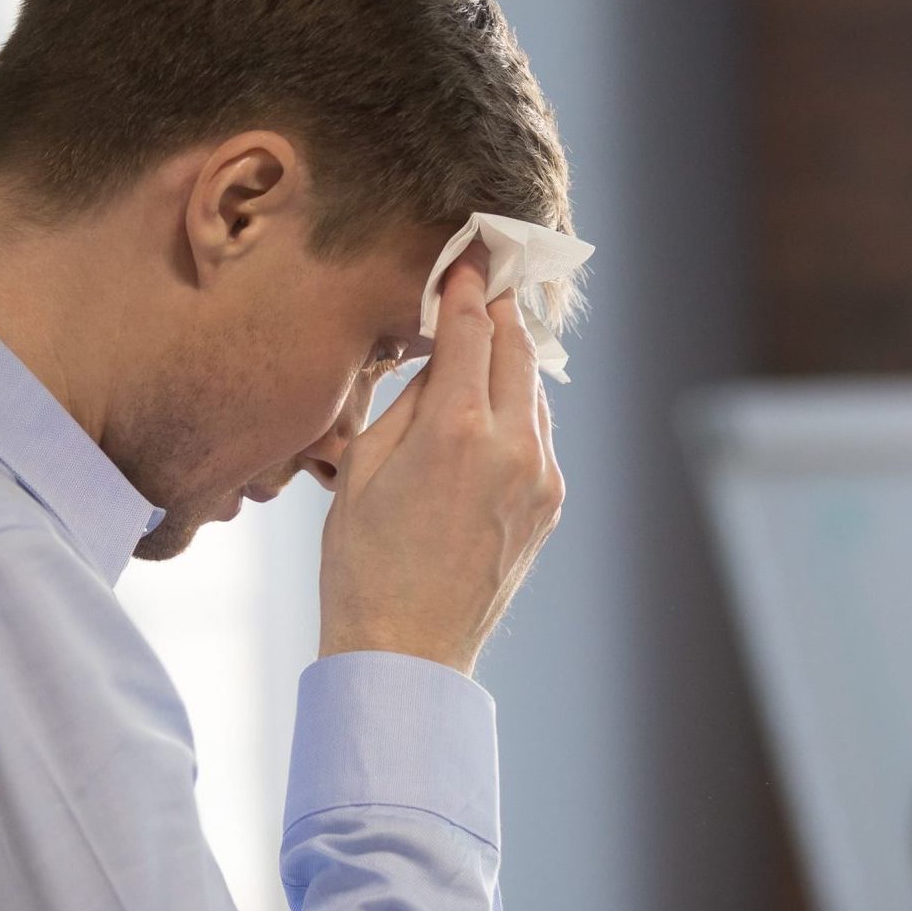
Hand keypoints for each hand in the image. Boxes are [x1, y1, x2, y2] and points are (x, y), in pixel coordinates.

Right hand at [318, 250, 564, 676]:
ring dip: (511, 363)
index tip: (465, 258)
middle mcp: (513, 448)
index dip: (466, 286)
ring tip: (484, 344)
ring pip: (535, 392)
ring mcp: (540, 480)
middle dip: (499, 312)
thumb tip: (443, 356)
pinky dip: (519, 411)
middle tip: (484, 281)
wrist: (404, 652)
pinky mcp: (548, 507)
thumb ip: (411, 400)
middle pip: (518, 349)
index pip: (473, 328)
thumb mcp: (363, 467)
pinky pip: (539, 436)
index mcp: (458, 431)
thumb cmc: (363, 566)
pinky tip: (491, 412)